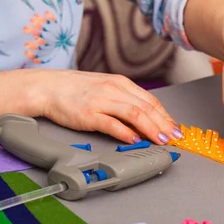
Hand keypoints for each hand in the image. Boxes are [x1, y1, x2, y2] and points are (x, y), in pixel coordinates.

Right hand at [34, 70, 182, 143]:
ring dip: (151, 129)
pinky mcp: (88, 114)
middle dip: (164, 124)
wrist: (47, 87)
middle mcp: (114, 90)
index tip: (176, 128)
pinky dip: (126, 132)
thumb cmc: (77, 90)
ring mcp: (101, 101)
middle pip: (146, 108)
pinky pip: (111, 123)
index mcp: (121, 83)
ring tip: (161, 140)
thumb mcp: (107, 89)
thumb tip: (146, 120)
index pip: (150, 101)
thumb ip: (126, 102)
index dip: (166, 116)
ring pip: (134, 114)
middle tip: (175, 137)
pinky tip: (135, 139)